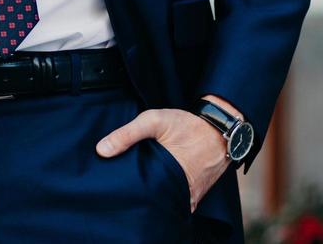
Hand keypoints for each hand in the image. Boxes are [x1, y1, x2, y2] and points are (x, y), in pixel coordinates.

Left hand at [94, 95, 240, 211]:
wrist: (220, 129)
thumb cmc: (188, 124)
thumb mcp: (155, 121)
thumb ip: (128, 134)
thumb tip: (101, 150)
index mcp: (169, 177)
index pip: (140, 195)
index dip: (127, 190)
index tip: (115, 183)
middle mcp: (181, 193)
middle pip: (152, 201)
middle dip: (138, 194)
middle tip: (125, 183)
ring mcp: (189, 197)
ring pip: (164, 202)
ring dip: (153, 195)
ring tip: (139, 183)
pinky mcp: (193, 196)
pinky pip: (175, 200)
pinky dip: (165, 195)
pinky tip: (155, 184)